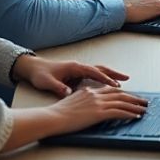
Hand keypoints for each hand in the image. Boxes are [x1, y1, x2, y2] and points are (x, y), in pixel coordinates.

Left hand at [14, 55, 128, 96]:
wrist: (33, 68)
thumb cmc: (40, 74)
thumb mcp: (47, 82)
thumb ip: (58, 87)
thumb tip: (69, 93)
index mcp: (75, 67)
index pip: (94, 72)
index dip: (105, 79)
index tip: (115, 85)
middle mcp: (79, 67)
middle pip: (101, 69)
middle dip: (114, 74)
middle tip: (127, 79)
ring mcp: (79, 70)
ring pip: (99, 71)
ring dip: (110, 75)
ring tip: (122, 81)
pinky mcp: (77, 74)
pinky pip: (94, 76)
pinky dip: (103, 79)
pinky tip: (107, 86)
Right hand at [48, 86, 150, 132]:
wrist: (52, 117)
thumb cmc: (57, 114)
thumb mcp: (71, 103)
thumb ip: (82, 102)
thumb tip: (87, 108)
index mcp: (88, 91)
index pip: (110, 90)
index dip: (122, 93)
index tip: (130, 96)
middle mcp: (95, 94)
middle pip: (120, 94)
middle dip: (133, 98)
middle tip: (143, 101)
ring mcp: (97, 103)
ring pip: (122, 102)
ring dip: (135, 106)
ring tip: (144, 109)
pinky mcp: (98, 112)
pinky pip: (119, 112)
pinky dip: (130, 114)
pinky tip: (136, 116)